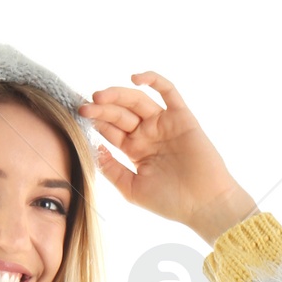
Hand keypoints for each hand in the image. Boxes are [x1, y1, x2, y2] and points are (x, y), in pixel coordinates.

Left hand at [80, 71, 256, 242]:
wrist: (204, 204)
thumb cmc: (170, 202)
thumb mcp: (132, 189)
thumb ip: (112, 170)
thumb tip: (94, 149)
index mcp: (135, 150)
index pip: (111, 130)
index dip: (95, 122)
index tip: (77, 118)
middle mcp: (148, 134)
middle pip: (120, 114)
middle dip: (101, 109)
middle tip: (83, 108)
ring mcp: (164, 123)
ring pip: (137, 101)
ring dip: (117, 95)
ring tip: (98, 97)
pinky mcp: (181, 116)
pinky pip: (168, 91)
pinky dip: (153, 80)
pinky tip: (135, 78)